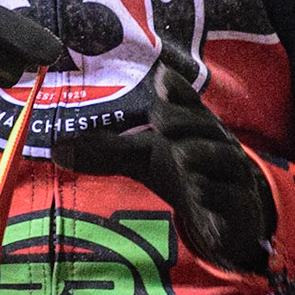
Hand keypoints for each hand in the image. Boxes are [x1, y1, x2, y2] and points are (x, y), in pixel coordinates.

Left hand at [60, 69, 274, 275]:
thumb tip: (55, 150)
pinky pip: (228, 192)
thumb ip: (105, 151)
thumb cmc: (180, 172)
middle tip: (163, 126)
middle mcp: (215, 140)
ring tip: (182, 160)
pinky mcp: (238, 202)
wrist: (226, 215)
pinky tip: (198, 193)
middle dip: (183, 122)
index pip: (187, 98)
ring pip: (218, 155)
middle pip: (200, 123)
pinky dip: (212, 191)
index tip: (160, 79)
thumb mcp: (142, 159)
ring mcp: (231, 170)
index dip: (176, 89)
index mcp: (191, 121)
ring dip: (199, 155)